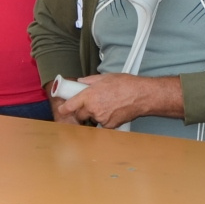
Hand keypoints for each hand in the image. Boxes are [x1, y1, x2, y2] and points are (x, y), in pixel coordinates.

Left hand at [52, 72, 181, 128]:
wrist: (141, 95)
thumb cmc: (126, 84)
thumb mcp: (105, 77)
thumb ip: (89, 81)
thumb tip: (80, 82)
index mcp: (89, 95)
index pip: (70, 106)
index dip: (64, 108)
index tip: (62, 109)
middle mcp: (93, 108)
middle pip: (80, 115)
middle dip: (82, 111)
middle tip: (90, 104)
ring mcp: (101, 118)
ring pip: (92, 119)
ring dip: (95, 114)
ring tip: (107, 104)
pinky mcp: (110, 125)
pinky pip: (103, 124)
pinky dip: (105, 119)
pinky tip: (113, 110)